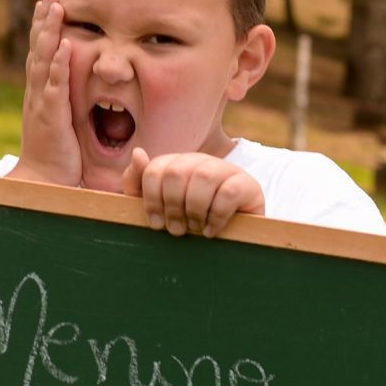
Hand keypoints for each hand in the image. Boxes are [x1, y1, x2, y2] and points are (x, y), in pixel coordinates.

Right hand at [10, 0, 81, 186]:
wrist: (41, 182)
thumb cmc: (53, 156)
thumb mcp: (57, 123)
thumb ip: (59, 104)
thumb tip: (65, 89)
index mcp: (38, 93)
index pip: (39, 54)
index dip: (42, 28)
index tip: (48, 2)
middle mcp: (36, 93)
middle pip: (37, 49)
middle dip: (42, 20)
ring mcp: (42, 103)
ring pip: (43, 60)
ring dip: (49, 32)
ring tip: (55, 6)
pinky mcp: (51, 116)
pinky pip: (55, 85)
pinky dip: (59, 64)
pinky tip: (65, 44)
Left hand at [124, 148, 263, 238]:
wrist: (234, 232)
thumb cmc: (190, 219)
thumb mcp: (160, 205)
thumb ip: (139, 183)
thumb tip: (138, 152)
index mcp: (176, 164)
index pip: (154, 170)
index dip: (151, 200)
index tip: (156, 224)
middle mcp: (199, 161)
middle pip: (176, 173)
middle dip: (173, 206)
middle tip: (176, 230)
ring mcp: (225, 170)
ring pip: (203, 177)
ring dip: (194, 210)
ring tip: (195, 229)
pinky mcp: (246, 184)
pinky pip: (228, 193)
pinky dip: (216, 216)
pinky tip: (210, 231)